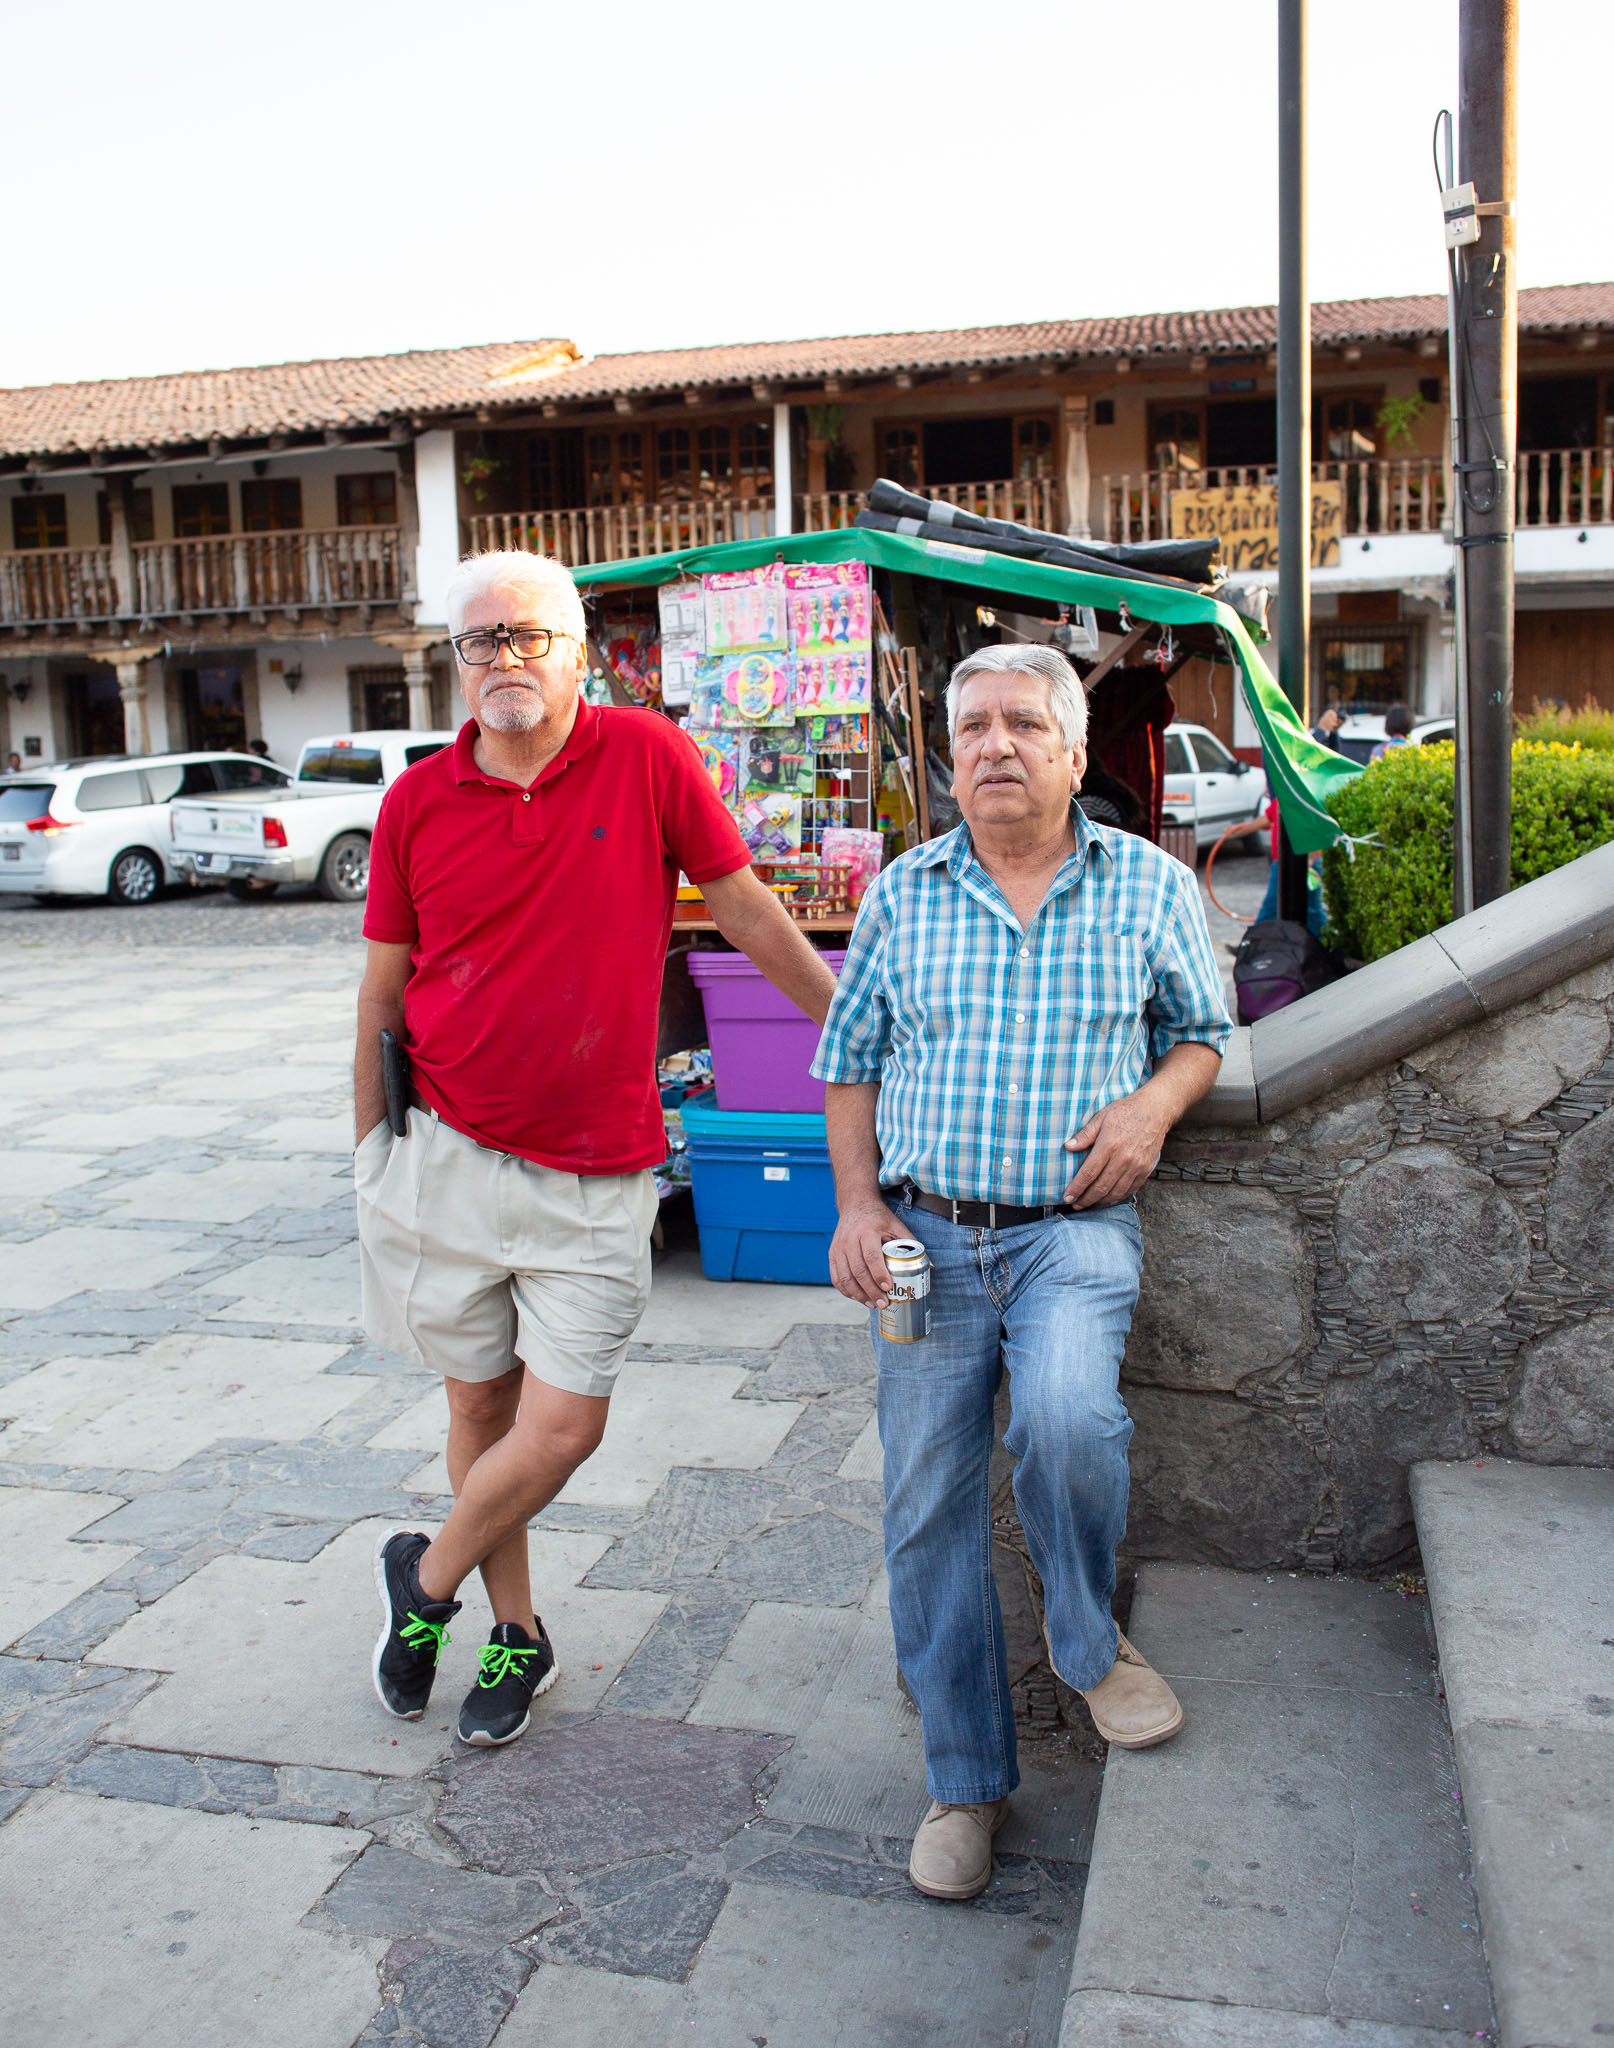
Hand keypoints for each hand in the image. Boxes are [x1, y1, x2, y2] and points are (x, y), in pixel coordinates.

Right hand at [829, 1197, 906, 1306]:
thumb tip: (929, 1266)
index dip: (879, 1274)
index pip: (871, 1256)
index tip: (888, 1288)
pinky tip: (857, 1297)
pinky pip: (836, 1277)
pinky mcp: (832, 1253)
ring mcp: (838, 1247)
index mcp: (867, 1231)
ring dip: (858, 1294)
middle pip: (858, 1270)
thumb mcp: (896, 1226)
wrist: (856, 1205)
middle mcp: (850, 1239)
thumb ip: (911, 1244)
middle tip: (883, 1303)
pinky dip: (846, 1290)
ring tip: (872, 1304)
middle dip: (871, 1290)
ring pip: (845, 1277)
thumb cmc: (879, 1218)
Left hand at [1063, 1088, 1171, 1208]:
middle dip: (1086, 1199)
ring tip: (1089, 1204)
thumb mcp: (1101, 1117)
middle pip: (1101, 1187)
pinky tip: (1108, 1199)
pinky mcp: (1146, 1170)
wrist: (1155, 1110)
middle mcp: (1123, 1159)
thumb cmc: (1126, 1112)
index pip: (1089, 1173)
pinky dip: (1117, 1197)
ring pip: (1116, 1192)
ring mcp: (1136, 1166)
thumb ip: (1084, 1135)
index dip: (1077, 1188)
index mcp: (1109, 1145)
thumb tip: (1068, 1147)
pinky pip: (1130, 1189)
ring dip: (1101, 1202)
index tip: (1067, 1197)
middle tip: (1075, 1205)